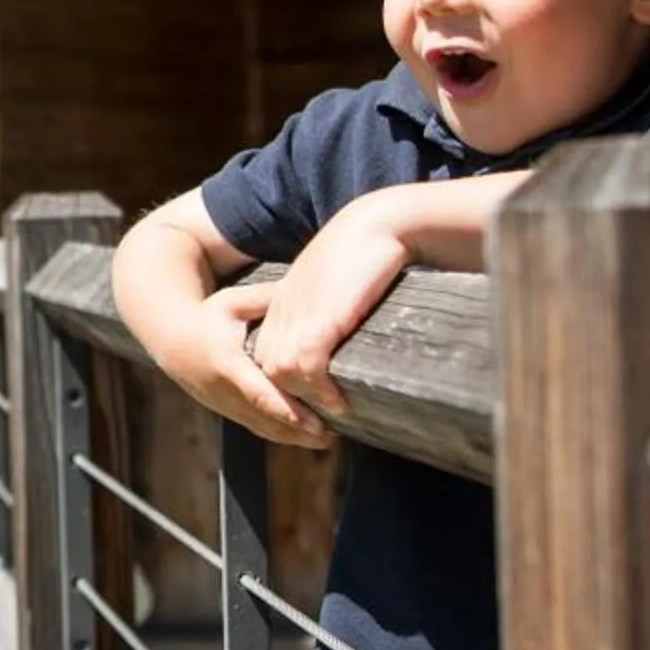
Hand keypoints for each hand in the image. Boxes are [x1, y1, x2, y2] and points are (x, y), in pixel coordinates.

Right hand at [157, 277, 332, 446]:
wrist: (172, 339)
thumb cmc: (208, 316)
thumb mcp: (234, 302)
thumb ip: (266, 300)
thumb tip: (306, 293)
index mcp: (228, 364)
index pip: (261, 394)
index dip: (289, 412)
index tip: (316, 423)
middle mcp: (225, 391)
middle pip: (266, 420)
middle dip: (300, 432)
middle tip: (334, 437)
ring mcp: (225, 405)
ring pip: (262, 429)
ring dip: (294, 438)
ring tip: (328, 440)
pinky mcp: (227, 411)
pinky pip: (257, 427)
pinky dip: (282, 434)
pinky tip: (306, 435)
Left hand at [248, 195, 412, 414]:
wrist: (382, 223)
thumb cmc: (369, 251)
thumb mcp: (334, 286)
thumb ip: (326, 310)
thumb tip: (340, 336)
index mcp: (284, 301)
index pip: (268, 352)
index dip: (286, 383)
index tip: (310, 404)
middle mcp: (284, 309)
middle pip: (267, 368)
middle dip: (289, 401)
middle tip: (318, 425)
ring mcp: (298, 314)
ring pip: (281, 374)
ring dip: (305, 403)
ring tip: (330, 420)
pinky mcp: (320, 319)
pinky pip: (305, 367)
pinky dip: (320, 390)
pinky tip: (340, 402)